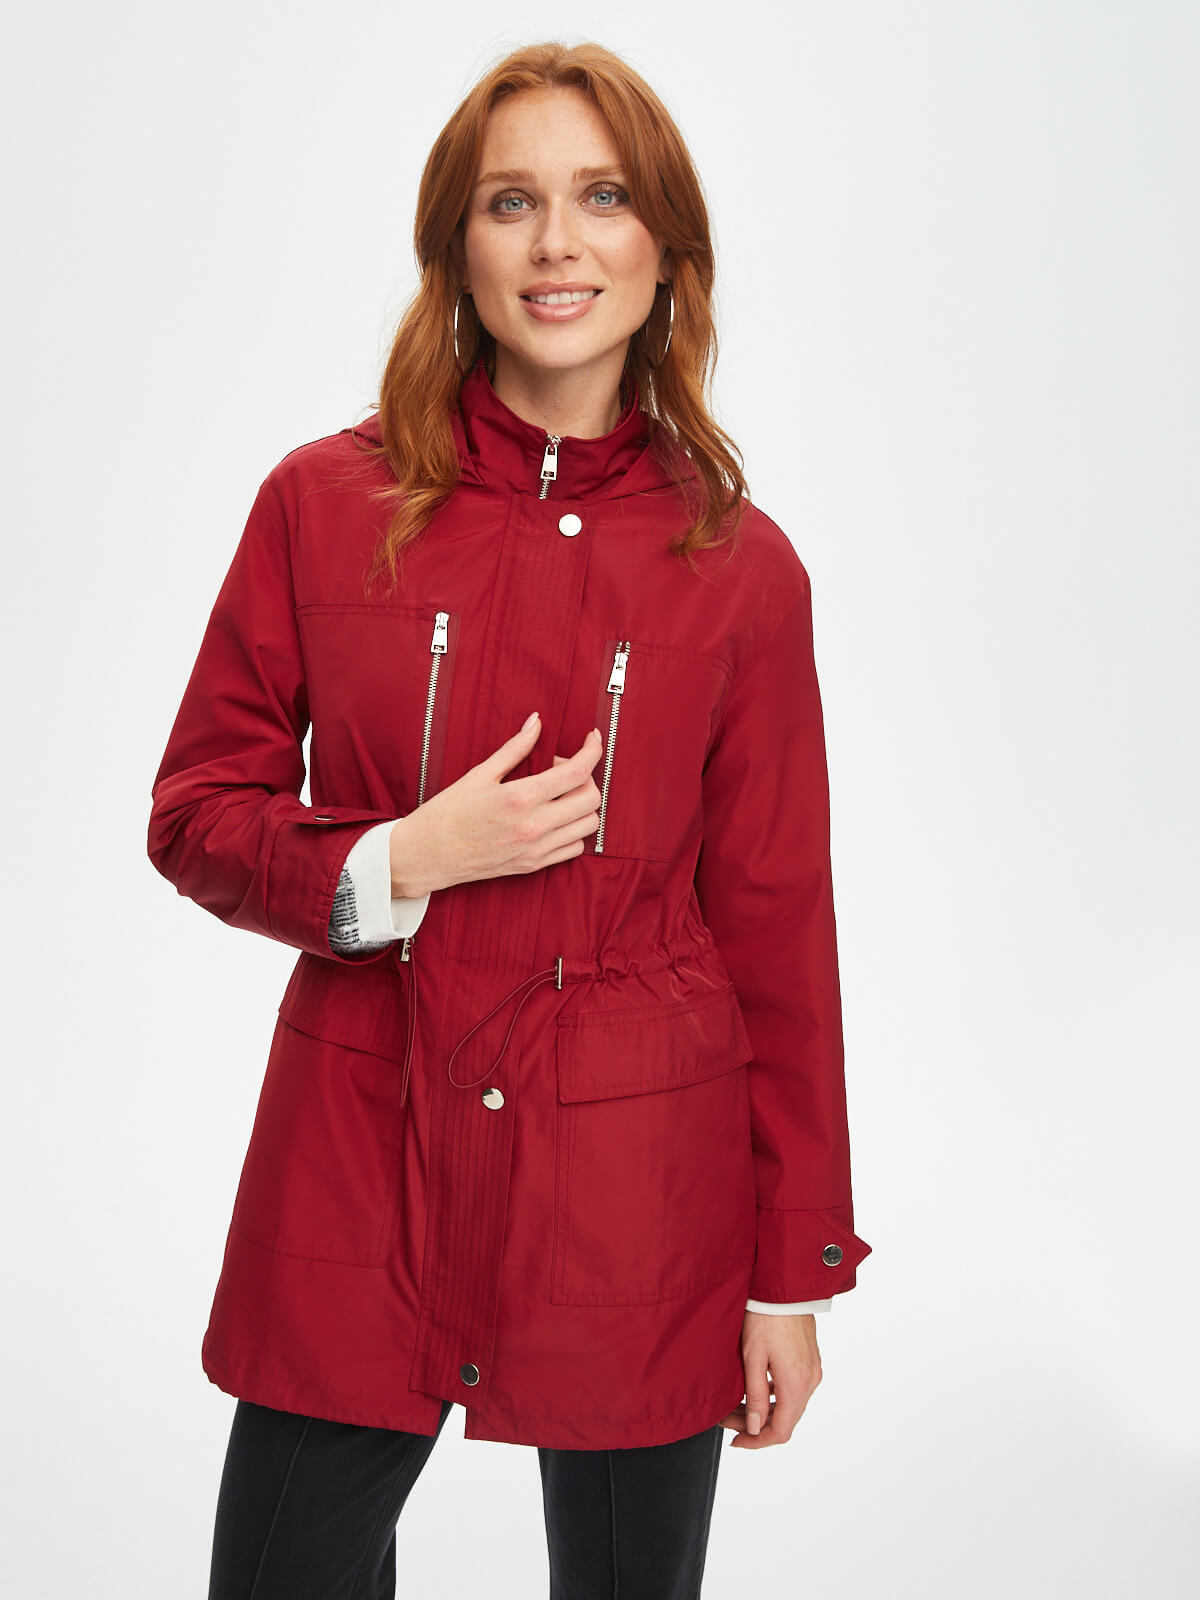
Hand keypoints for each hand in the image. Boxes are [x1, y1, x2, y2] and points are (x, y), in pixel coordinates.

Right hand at [388, 714, 603, 896]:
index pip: (577, 771)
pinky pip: (575, 847)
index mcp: (520, 798)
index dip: (592, 750)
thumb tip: (537, 723)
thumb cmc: (448, 813)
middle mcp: (534, 826)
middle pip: (591, 798)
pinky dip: (574, 829)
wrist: (428, 855)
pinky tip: (554, 817)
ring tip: (557, 794)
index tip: (591, 738)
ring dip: (582, 803)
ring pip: (589, 824)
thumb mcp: (479, 774)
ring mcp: (537, 849)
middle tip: (559, 768)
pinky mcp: (534, 865)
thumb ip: (515, 748)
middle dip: (585, 776)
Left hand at [720, 1312, 822, 1448]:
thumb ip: (756, 1396)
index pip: (780, 1431)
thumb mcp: (753, 1358)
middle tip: (728, 1420)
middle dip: (756, 1425)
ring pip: (790, 1405)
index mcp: (796, 1385)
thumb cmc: (765, 1317)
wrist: (783, 1286)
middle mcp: (810, 1381)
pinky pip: (795, 1389)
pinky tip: (757, 1389)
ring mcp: (813, 1370)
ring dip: (765, 1410)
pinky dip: (776, 1396)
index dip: (757, 1441)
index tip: (736, 1440)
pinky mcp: (811, 1359)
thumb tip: (756, 1428)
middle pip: (786, 1420)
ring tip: (737, 1405)